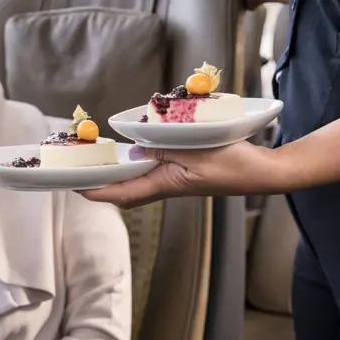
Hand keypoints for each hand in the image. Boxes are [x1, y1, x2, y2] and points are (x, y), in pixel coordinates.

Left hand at [78, 142, 295, 207]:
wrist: (265, 171)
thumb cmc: (235, 164)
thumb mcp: (197, 150)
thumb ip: (165, 148)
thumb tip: (136, 147)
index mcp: (167, 184)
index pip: (122, 194)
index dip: (97, 191)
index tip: (74, 184)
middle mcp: (167, 184)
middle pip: (125, 189)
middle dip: (101, 182)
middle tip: (80, 167)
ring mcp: (176, 178)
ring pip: (138, 179)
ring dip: (118, 171)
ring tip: (99, 158)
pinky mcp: (185, 170)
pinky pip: (154, 167)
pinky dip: (140, 159)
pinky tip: (137, 145)